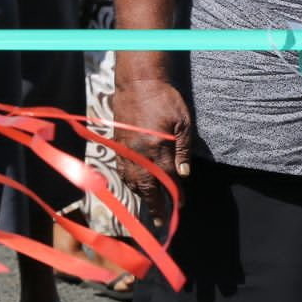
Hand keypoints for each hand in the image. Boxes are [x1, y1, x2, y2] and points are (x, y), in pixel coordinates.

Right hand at [107, 76, 192, 220]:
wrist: (138, 81)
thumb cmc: (165, 99)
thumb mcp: (183, 122)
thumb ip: (183, 150)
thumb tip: (183, 175)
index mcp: (156, 147)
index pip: (167, 179)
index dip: (175, 195)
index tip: (180, 206)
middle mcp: (138, 152)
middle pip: (145, 186)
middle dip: (154, 205)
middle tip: (161, 220)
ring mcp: (125, 148)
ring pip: (131, 180)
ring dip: (141, 194)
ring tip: (150, 203)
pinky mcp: (117, 143)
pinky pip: (121, 169)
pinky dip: (128, 181)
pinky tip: (135, 184)